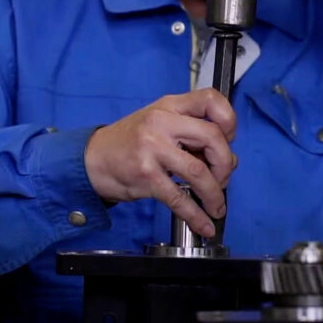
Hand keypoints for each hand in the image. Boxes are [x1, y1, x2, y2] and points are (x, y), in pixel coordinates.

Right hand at [84, 89, 237, 237]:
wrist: (92, 159)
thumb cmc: (131, 141)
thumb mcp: (161, 123)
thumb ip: (193, 135)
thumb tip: (226, 161)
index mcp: (170, 105)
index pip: (209, 99)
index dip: (228, 119)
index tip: (229, 138)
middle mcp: (162, 122)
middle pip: (212, 137)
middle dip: (225, 163)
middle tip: (223, 178)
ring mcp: (153, 148)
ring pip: (198, 171)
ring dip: (214, 193)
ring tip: (216, 205)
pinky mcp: (145, 175)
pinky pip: (178, 198)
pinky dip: (195, 215)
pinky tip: (204, 224)